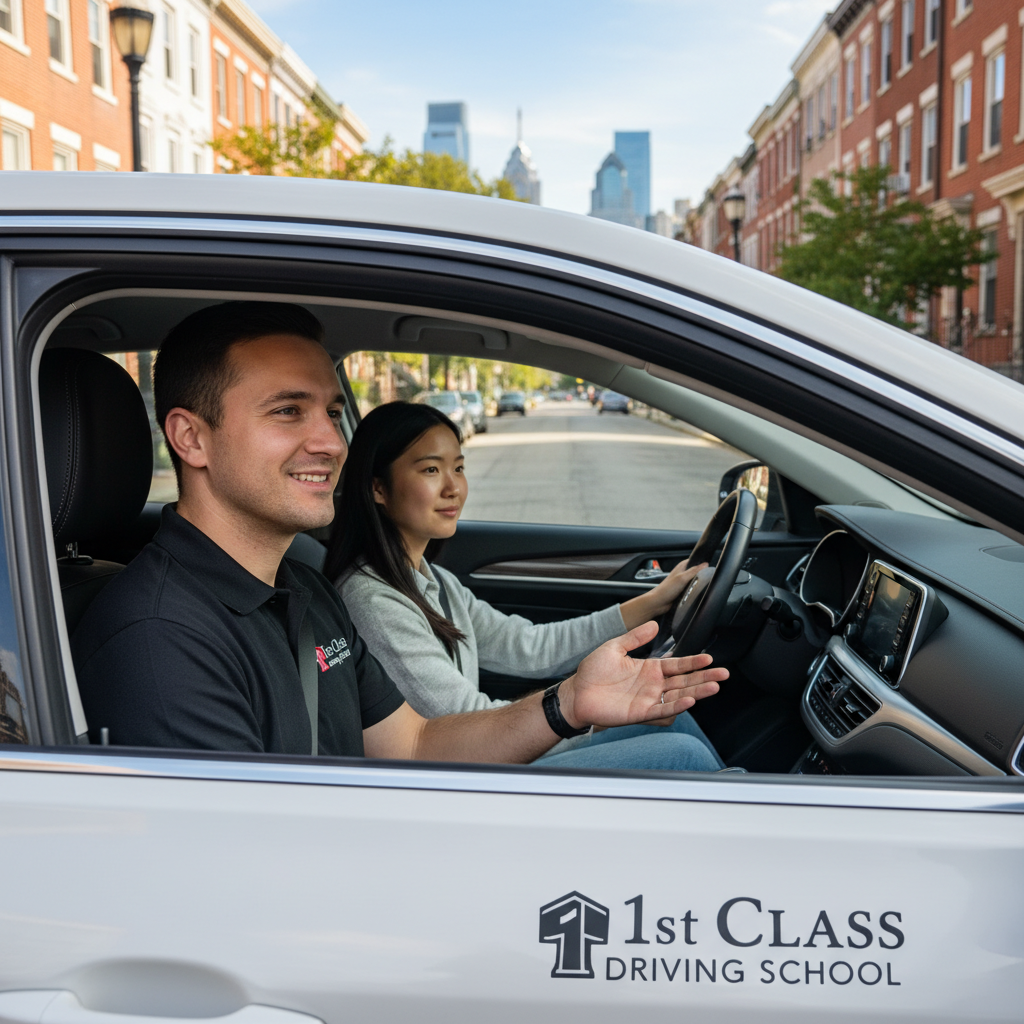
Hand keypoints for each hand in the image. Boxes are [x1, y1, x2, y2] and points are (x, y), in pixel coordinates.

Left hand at [557, 621, 726, 729]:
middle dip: (704, 677)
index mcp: (648, 668)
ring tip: (715, 686)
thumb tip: (653, 624)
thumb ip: (635, 637)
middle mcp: (652, 684)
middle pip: (684, 680)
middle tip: (723, 673)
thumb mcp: (614, 646)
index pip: (676, 664)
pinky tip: (690, 700)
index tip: (709, 658)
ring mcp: (648, 699)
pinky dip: (677, 704)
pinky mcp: (640, 712)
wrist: (576, 693)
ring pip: (678, 694)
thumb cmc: (592, 672)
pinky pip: (662, 709)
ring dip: (697, 690)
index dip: (693, 662)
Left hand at [647, 557, 708, 616]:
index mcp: (682, 567)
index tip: (708, 567)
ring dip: (697, 585)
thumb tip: (705, 564)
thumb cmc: (666, 590)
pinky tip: (695, 593)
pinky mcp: (683, 591)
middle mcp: (682, 573)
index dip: (702, 563)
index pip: (695, 561)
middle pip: (697, 572)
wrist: (658, 603)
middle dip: (701, 575)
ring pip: (695, 581)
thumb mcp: (682, 578)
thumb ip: (694, 571)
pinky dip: (694, 591)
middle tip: (703, 580)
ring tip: (698, 588)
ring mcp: (683, 582)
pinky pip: (692, 589)